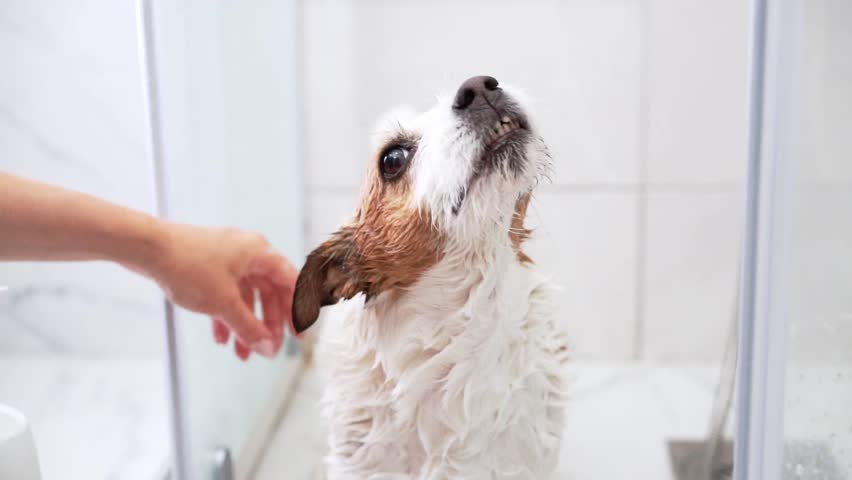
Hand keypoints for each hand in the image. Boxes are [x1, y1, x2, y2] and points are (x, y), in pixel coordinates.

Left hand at [147, 223, 297, 360]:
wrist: (146, 248)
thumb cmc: (189, 268)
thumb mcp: (224, 304)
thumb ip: (249, 328)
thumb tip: (269, 350)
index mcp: (260, 253)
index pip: (290, 283)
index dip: (296, 310)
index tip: (298, 335)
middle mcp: (248, 252)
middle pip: (268, 292)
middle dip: (266, 325)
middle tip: (270, 350)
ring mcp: (227, 258)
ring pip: (245, 296)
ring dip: (244, 325)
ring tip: (241, 354)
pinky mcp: (208, 265)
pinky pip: (225, 293)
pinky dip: (225, 316)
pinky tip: (219, 339)